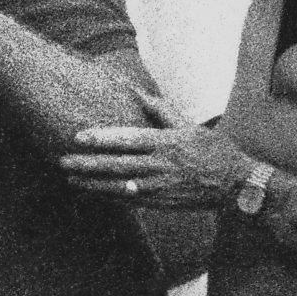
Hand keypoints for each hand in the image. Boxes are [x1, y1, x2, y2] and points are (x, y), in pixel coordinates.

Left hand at [60, 124, 249, 209]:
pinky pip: (129, 200)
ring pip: (119, 185)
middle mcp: (159, 165)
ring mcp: (159, 186)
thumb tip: (139, 92)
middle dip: (87, 163)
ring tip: (70, 179)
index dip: (101, 138)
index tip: (78, 136)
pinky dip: (109, 197)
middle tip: (62, 161)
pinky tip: (92, 193)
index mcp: (165, 142)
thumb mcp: (188, 126)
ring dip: (93, 183)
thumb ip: (162, 110)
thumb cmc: (211, 150)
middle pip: (117, 164)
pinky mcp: (160, 203)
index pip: (127, 139)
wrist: (234, 184)